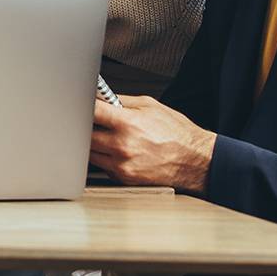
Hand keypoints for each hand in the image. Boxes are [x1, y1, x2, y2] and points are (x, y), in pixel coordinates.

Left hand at [89, 95, 215, 192]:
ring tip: (107, 136)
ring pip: (90, 152)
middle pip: (85, 134)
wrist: (195, 161)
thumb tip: (100, 97)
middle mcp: (121, 146)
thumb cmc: (176, 133)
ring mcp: (121, 165)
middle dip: (87, 126)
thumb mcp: (150, 106)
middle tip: (96, 121)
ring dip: (93, 143)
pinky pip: (102, 166)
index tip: (81, 104)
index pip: (90, 112)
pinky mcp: (124, 178)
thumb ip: (121, 101)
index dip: (83, 105)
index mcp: (127, 124)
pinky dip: (104, 158)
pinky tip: (116, 151)